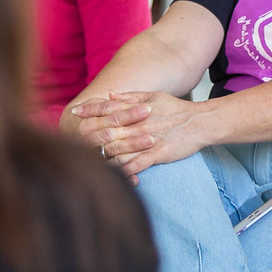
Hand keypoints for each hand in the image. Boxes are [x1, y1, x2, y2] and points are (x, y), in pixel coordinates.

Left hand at [69, 90, 209, 180]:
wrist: (200, 123)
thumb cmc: (176, 109)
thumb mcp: (153, 97)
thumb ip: (130, 97)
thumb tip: (110, 94)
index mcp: (136, 108)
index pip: (108, 107)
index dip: (90, 109)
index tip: (74, 113)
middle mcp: (138, 123)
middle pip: (107, 128)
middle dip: (88, 133)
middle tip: (72, 138)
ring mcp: (147, 139)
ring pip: (118, 149)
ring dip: (101, 155)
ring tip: (86, 160)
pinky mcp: (156, 154)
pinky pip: (135, 165)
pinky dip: (123, 171)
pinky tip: (112, 176)